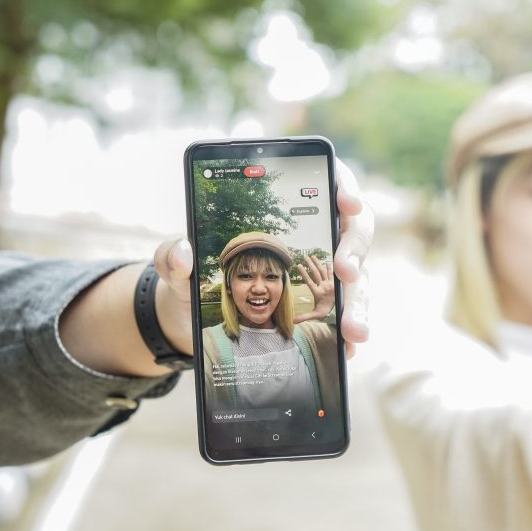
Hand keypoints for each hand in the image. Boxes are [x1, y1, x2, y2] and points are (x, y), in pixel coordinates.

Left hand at [154, 157, 372, 361]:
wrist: (193, 319)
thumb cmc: (191, 279)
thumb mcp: (177, 266)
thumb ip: (174, 255)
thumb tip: (185, 254)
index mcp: (288, 206)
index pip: (327, 182)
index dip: (344, 187)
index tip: (346, 204)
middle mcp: (317, 235)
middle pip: (354, 231)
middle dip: (354, 251)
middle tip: (345, 273)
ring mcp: (326, 271)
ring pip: (356, 279)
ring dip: (357, 303)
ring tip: (352, 331)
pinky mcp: (326, 305)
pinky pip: (346, 313)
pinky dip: (349, 330)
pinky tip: (346, 348)